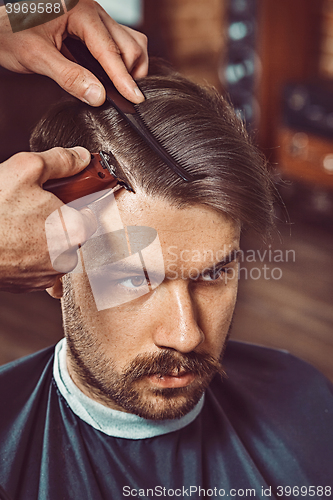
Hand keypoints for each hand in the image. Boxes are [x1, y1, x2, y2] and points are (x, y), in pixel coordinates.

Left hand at [0, 0, 147, 104]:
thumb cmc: (8, 30)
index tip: (134, 99)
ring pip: (129, 41)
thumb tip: (98, 96)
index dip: (124, 78)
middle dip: (130, 72)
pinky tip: (108, 76)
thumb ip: (69, 76)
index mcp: (80, 12)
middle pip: (129, 44)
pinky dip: (119, 61)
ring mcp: (94, 18)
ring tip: (118, 87)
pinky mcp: (91, 28)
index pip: (110, 51)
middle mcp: (92, 11)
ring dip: (129, 66)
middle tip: (123, 98)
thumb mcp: (35, 56)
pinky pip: (118, 43)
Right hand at [0, 147, 96, 292]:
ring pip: (53, 253)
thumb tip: (81, 157)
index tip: (60, 200)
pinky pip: (36, 270)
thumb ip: (60, 162)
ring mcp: (46, 275)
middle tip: (31, 210)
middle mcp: (65, 257)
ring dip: (41, 241)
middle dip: (55, 223)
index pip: (88, 218)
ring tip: (17, 226)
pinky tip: (13, 244)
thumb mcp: (27, 169)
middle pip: (70, 236)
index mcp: (73, 230)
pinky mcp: (28, 286)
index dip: (73, 205)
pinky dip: (28, 258)